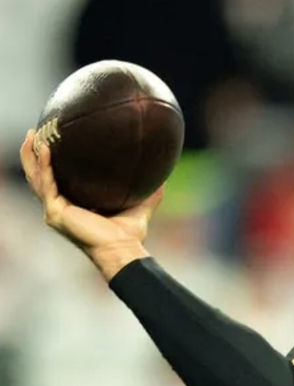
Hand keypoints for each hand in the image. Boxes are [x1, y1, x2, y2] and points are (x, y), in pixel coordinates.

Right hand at [19, 128, 160, 280]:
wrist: (123, 249)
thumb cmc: (130, 234)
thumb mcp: (142, 206)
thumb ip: (151, 191)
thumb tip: (165, 175)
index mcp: (74, 205)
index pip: (58, 180)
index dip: (53, 162)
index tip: (55, 140)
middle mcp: (60, 207)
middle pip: (40, 175)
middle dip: (34, 154)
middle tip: (35, 132)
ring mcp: (55, 210)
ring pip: (36, 178)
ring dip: (31, 156)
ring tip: (32, 134)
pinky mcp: (55, 213)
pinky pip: (46, 184)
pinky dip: (44, 166)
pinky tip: (45, 150)